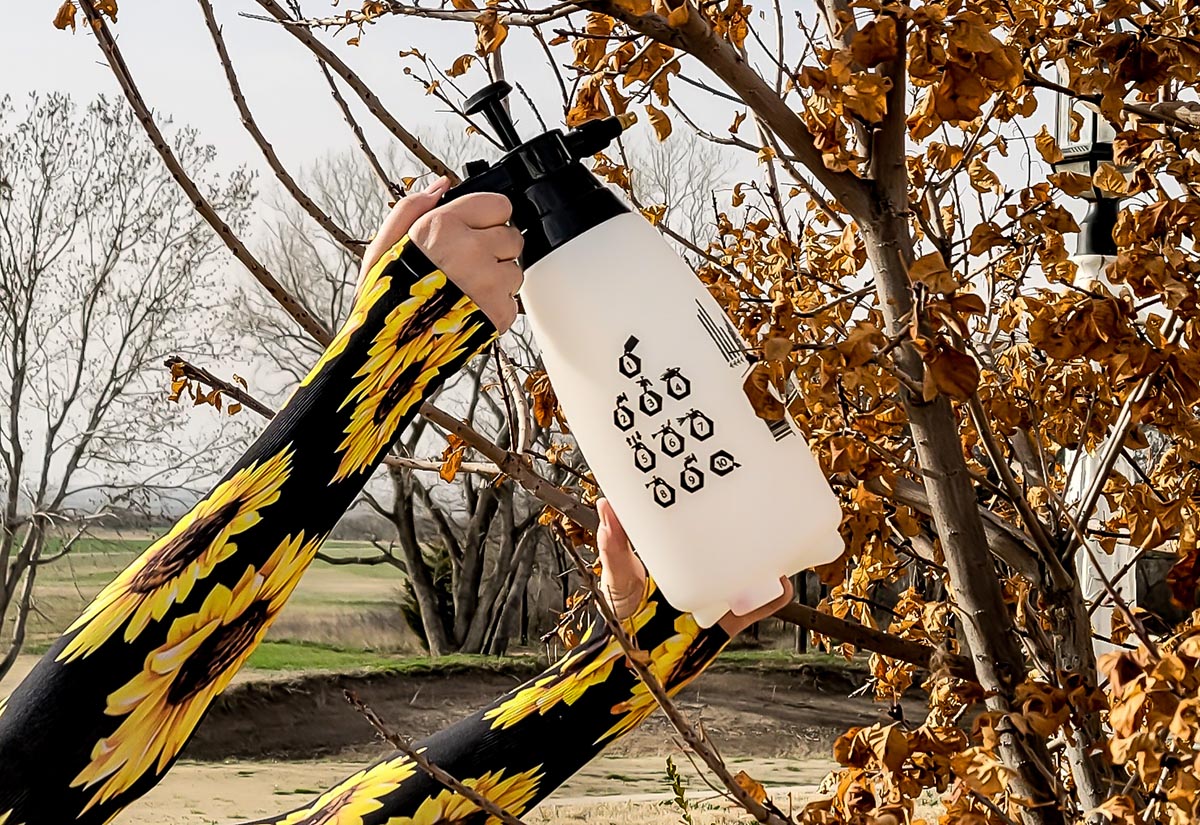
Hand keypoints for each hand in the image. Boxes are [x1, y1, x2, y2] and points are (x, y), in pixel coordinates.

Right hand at [359, 177, 524, 332]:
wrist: (389, 353)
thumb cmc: (384, 301)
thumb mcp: (384, 246)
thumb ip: (413, 208)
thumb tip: (442, 185)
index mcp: (441, 227)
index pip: (498, 204)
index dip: (486, 218)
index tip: (475, 230)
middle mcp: (470, 250)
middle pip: (512, 236)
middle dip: (493, 247)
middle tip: (466, 265)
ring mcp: (489, 282)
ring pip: (516, 269)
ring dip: (498, 277)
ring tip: (466, 289)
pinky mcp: (501, 311)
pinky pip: (514, 299)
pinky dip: (497, 304)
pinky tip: (471, 308)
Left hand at [595, 498, 793, 634]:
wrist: (629, 661)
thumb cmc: (621, 614)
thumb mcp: (616, 573)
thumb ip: (614, 544)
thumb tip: (607, 505)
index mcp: (678, 556)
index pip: (698, 526)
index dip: (711, 505)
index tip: (721, 480)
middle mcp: (702, 572)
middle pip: (731, 546)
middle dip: (748, 527)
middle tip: (757, 502)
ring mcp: (718, 595)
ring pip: (751, 571)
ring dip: (766, 557)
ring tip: (775, 538)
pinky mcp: (728, 620)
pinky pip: (757, 606)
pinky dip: (773, 596)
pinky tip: (780, 582)